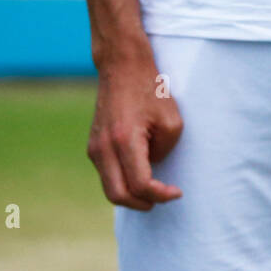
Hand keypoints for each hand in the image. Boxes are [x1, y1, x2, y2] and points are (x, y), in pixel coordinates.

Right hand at [87, 51, 183, 209]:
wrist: (122, 67)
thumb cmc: (150, 90)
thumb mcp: (171, 120)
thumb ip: (164, 150)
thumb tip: (152, 168)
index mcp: (123, 141)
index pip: (140, 184)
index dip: (160, 194)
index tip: (177, 192)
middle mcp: (103, 149)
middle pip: (118, 195)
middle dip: (142, 204)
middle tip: (162, 200)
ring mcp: (94, 148)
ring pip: (109, 188)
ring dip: (131, 195)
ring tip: (153, 192)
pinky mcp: (93, 145)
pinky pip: (107, 174)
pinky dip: (123, 182)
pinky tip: (139, 177)